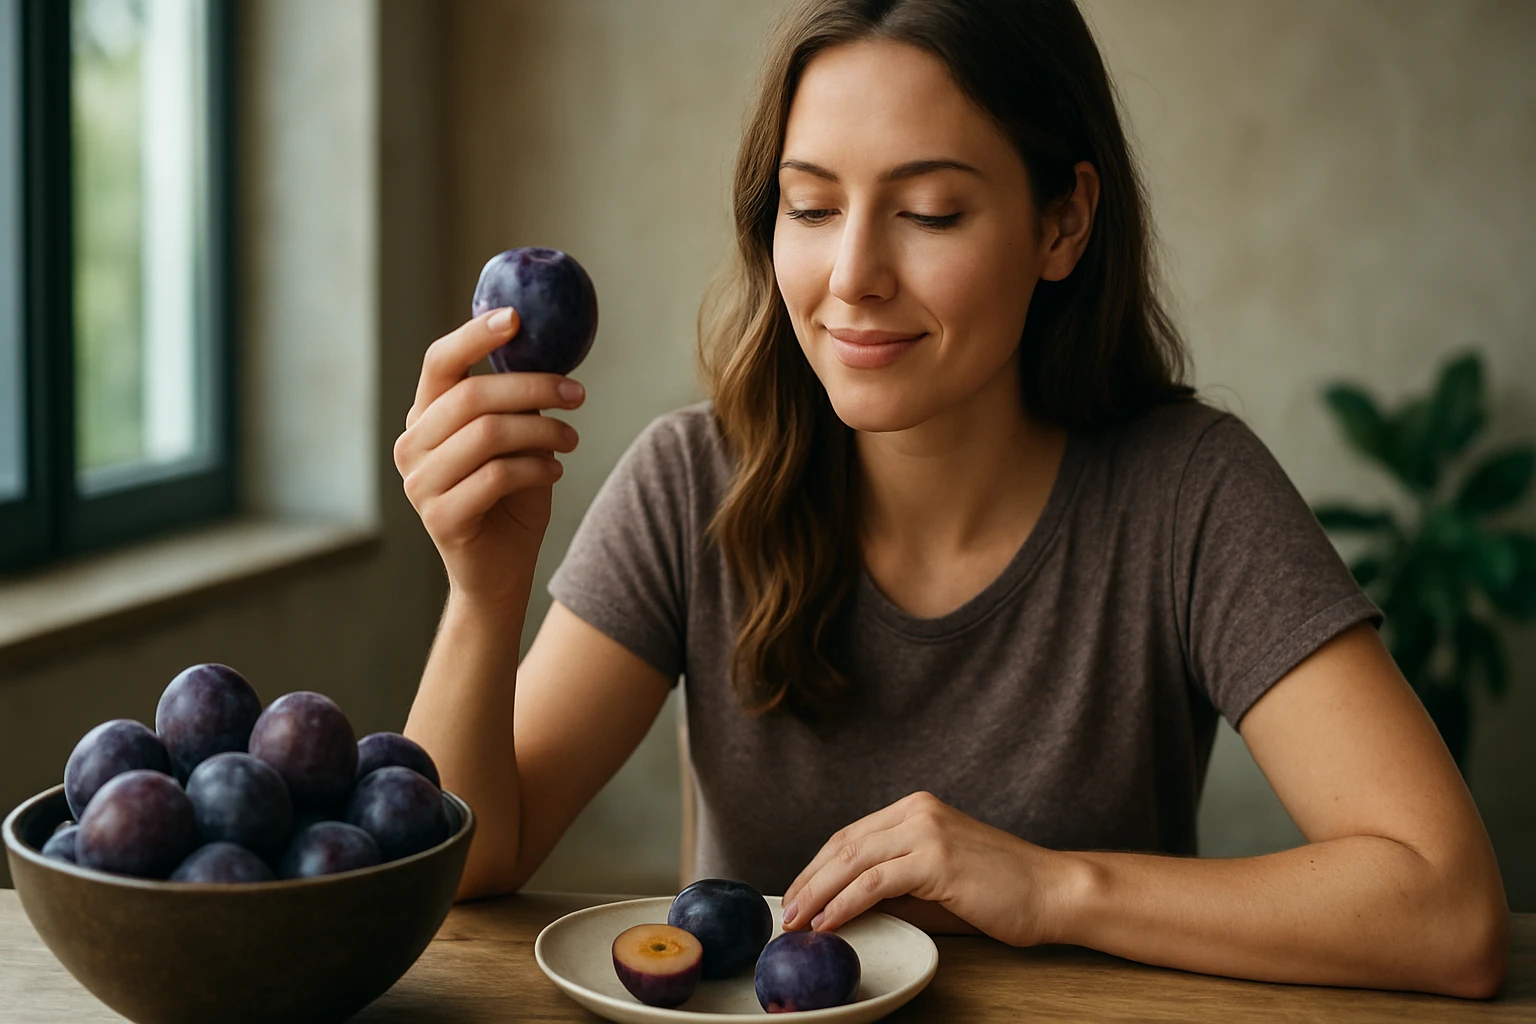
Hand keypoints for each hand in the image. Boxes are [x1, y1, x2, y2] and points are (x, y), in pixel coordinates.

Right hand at [393, 307, 584, 607]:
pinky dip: (536, 468)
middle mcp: (412, 445)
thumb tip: (548, 346)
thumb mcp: (515, 439)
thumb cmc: (510, 497)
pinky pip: (496, 476)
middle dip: (532, 387)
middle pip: (472, 396)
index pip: (440, 362)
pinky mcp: (440, 517)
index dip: (475, 335)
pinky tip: (555, 472)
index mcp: (425, 417)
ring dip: (542, 431)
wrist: (499, 571)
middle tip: (576, 393)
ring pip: (487, 435)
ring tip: (571, 438)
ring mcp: (419, 484)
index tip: (517, 318)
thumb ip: (516, 401)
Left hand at [779, 791, 1065, 945]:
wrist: (1052, 891)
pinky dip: (845, 904)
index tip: (798, 893)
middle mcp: (917, 811)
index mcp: (916, 808)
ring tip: (797, 922)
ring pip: (853, 861)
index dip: (818, 866)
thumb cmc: (1001, 892)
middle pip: (844, 845)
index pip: (851, 835)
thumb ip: (894, 884)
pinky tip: (828, 923)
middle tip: (786, 912)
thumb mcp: (936, 880)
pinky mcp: (936, 858)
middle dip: (809, 880)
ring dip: (818, 894)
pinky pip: (875, 883)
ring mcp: (927, 831)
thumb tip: (844, 905)